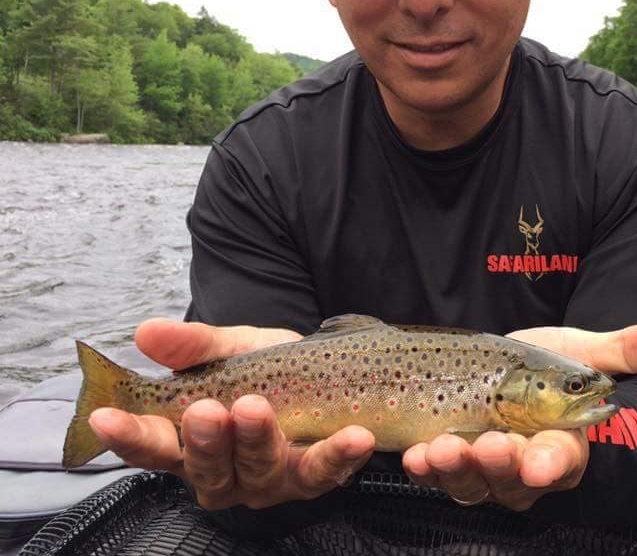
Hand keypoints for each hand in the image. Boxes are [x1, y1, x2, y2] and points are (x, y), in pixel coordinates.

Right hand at [87, 318, 375, 509]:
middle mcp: (224, 472)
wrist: (323, 369)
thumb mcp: (229, 348)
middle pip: (205, 471)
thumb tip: (146, 332)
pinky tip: (354, 436)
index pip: (150, 447)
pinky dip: (338, 456)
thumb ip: (193, 345)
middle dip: (203, 442)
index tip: (106, 416)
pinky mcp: (313, 477)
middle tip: (206, 409)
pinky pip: (325, 472)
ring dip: (257, 443)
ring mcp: (269, 481)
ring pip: (259, 475)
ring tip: (258, 408)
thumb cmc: (264, 367)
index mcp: (190, 443)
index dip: (128, 435)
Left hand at [402, 323, 636, 509]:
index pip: (562, 458)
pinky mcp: (451, 460)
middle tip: (487, 446)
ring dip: (456, 469)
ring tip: (441, 448)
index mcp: (563, 442)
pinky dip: (425, 467)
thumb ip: (627, 349)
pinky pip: (437, 474)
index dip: (551, 462)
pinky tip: (414, 455)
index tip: (539, 460)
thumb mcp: (585, 352)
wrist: (507, 374)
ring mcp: (484, 468)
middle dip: (498, 466)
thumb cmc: (550, 370)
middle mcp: (524, 464)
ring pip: (472, 482)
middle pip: (513, 479)